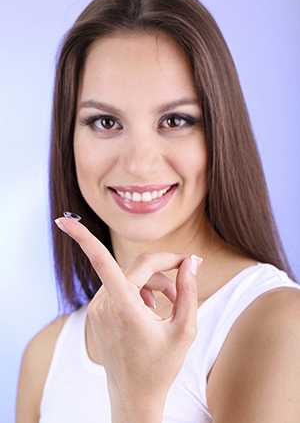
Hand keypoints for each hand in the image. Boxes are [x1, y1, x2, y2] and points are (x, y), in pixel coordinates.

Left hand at [54, 215, 202, 403]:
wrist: (134, 397)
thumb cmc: (162, 366)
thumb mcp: (185, 329)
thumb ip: (189, 290)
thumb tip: (192, 261)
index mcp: (124, 307)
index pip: (102, 262)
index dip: (83, 238)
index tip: (63, 220)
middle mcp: (104, 305)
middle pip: (137, 267)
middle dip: (164, 267)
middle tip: (187, 273)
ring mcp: (97, 310)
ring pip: (129, 277)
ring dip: (153, 282)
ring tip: (172, 300)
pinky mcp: (97, 313)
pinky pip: (120, 288)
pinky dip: (139, 290)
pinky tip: (153, 307)